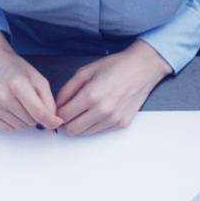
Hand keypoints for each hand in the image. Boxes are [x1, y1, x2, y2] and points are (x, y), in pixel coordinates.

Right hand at [0, 31, 60, 132]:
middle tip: (29, 101)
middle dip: (35, 115)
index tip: (57, 122)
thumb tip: (54, 123)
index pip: (39, 112)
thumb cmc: (14, 69)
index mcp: (17, 84)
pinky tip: (8, 108)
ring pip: (19, 127)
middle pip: (30, 121)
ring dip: (23, 119)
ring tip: (17, 102)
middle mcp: (2, 96)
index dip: (51, 121)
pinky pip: (7, 129)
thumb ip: (48, 101)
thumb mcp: (37, 78)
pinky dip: (12, 122)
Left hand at [55, 40, 171, 136]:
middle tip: (69, 112)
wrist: (143, 68)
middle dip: (67, 122)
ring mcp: (113, 119)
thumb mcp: (85, 71)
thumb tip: (57, 106)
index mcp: (90, 95)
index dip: (57, 113)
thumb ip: (67, 90)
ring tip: (85, 109)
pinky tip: (98, 111)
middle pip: (72, 129)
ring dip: (80, 124)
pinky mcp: (121, 124)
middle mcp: (102, 110)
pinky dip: (93, 125)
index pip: (63, 116)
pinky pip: (99, 131)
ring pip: (84, 133)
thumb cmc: (116, 67)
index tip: (60, 108)